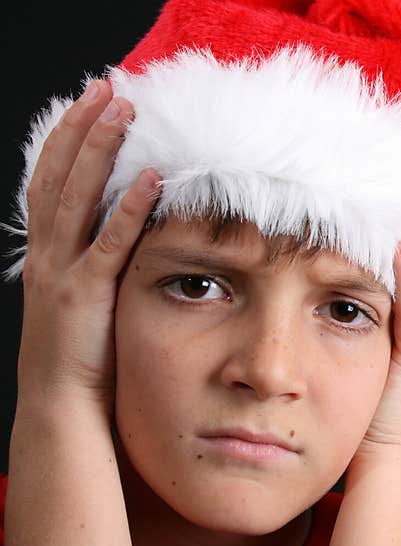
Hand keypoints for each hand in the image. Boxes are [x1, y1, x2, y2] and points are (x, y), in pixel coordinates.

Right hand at [16, 79, 160, 413]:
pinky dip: (129, 208)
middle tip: (106, 87)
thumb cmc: (81, 356)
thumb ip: (98, 263)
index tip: (88, 104)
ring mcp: (64, 271)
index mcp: (48, 254)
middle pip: (60, 175)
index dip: (68, 139)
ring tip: (123, 111)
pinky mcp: (87, 294)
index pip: (52, 182)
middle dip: (82, 128)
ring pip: (79, 197)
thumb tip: (129, 233)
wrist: (60, 404)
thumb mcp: (83, 298)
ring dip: (100, 150)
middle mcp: (48, 254)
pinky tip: (153, 178)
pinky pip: (110, 243)